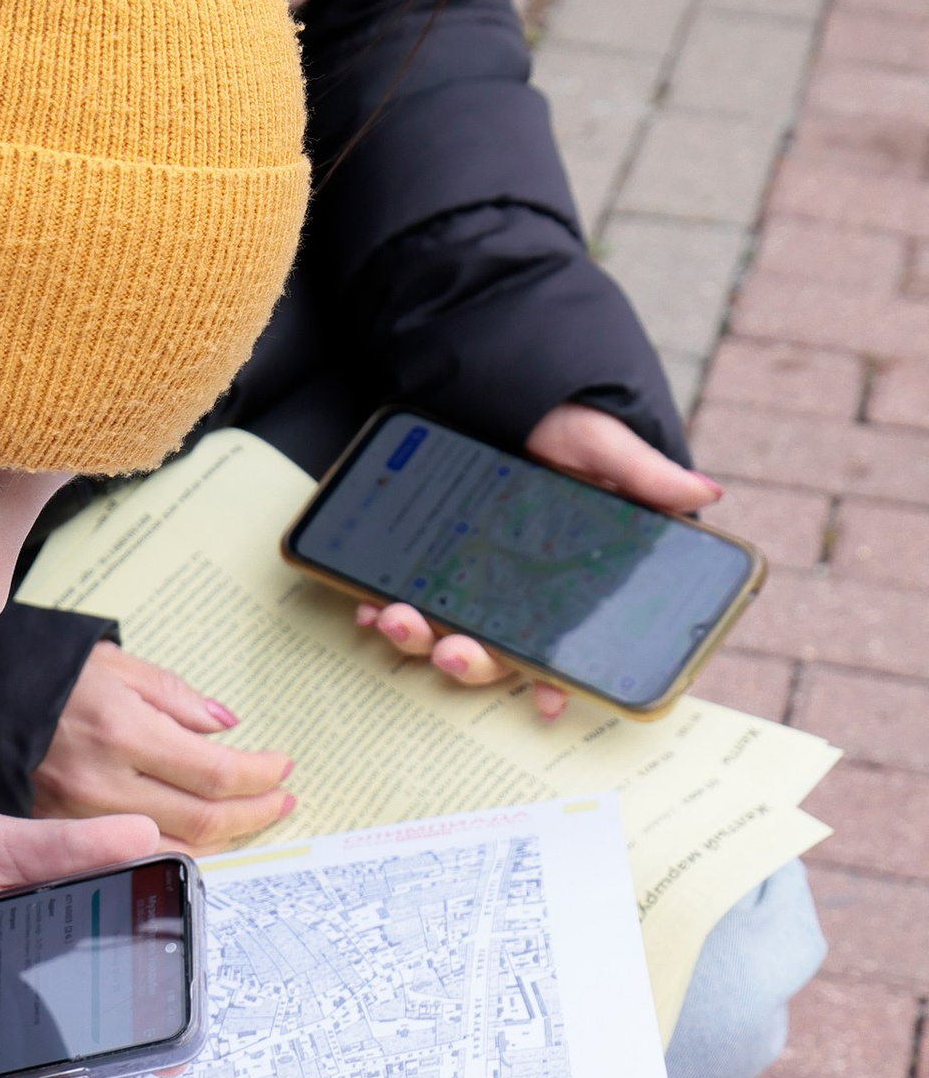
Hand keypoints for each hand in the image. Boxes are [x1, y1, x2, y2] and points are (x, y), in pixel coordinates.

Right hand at [31, 641, 295, 849]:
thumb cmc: (46, 677)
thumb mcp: (115, 665)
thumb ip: (176, 697)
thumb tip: (224, 727)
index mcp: (123, 732)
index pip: (215, 771)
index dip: (259, 775)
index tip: (280, 768)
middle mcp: (104, 783)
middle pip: (205, 817)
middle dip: (255, 811)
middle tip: (281, 799)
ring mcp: (83, 817)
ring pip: (177, 846)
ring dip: (226, 837)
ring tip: (251, 817)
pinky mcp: (66, 834)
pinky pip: (136, 854)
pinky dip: (179, 848)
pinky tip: (201, 834)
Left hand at [355, 403, 721, 723]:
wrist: (491, 373)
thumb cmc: (558, 414)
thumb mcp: (601, 439)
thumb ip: (644, 473)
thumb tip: (708, 492)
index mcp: (565, 578)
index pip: (566, 643)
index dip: (557, 679)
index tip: (545, 704)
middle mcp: (515, 587)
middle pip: (496, 650)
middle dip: (472, 661)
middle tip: (455, 650)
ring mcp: (465, 575)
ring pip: (443, 632)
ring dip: (420, 638)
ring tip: (399, 619)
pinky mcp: (422, 558)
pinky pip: (401, 598)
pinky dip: (382, 608)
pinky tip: (368, 605)